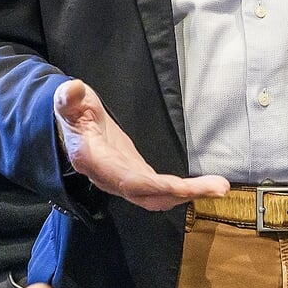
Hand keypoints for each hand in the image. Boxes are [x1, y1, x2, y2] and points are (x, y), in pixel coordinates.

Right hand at [54, 79, 228, 210]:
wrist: (70, 127)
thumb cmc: (71, 112)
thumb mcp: (68, 102)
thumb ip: (68, 98)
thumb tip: (73, 90)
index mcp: (96, 161)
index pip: (127, 180)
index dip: (154, 186)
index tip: (180, 187)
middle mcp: (111, 178)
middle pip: (149, 194)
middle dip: (183, 193)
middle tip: (219, 187)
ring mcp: (124, 179)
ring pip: (157, 197)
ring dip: (189, 194)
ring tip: (219, 187)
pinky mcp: (135, 175)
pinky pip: (160, 190)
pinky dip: (182, 191)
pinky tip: (204, 187)